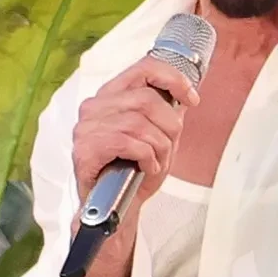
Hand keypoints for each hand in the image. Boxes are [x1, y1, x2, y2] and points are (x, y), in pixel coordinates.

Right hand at [67, 51, 200, 276]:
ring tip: (156, 161)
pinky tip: (146, 167)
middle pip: (146, 99)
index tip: (193, 100)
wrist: (115, 208)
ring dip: (158, 145)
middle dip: (169, 125)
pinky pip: (128, 142)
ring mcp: (86, 128)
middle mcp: (94, 106)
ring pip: (139, 122)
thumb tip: (186, 94)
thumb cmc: (133, 172)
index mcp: (111, 95)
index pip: (144, 68)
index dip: (174, 79)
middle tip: (169, 146)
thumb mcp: (158, 137)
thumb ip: (167, 113)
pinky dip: (147, 157)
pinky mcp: (85, 150)